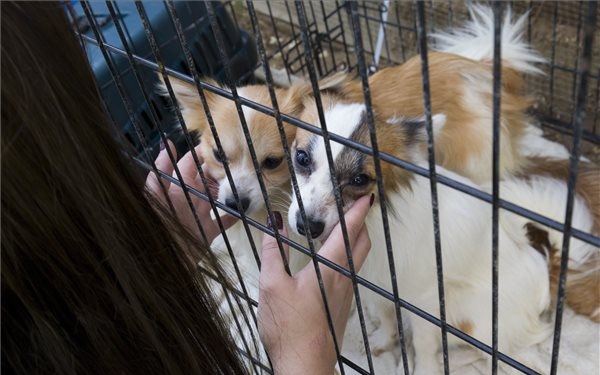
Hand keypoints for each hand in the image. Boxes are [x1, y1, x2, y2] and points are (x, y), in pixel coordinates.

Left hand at [145, 140, 237, 245]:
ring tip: (246, 181)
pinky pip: (224, 220)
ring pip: (219, 197)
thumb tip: (167, 143)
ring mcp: (200, 215)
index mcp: (177, 188)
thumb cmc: (159, 229)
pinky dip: (235, 215)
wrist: (163, 264)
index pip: (191, 163)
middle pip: (208, 179)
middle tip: (239, 161)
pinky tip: (246, 209)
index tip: (221, 143)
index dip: (203, 152)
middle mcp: (190, 198)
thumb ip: (161, 171)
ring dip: (231, 190)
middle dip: (222, 169)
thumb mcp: (156, 197)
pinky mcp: (208, 232)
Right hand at [258, 195, 371, 374]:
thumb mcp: (271, 285)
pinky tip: (327, 260)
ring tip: (337, 227)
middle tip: (350, 206)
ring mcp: (345, 293)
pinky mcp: (341, 305)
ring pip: (357, 258)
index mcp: (330, 268)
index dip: (357, 210)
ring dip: (353, 239)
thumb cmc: (288, 327)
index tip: (364, 194)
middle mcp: (344, 278)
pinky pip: (349, 272)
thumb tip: (272, 225)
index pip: (349, 231)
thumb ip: (272, 253)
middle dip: (360, 222)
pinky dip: (345, 256)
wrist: (304, 365)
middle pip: (362, 243)